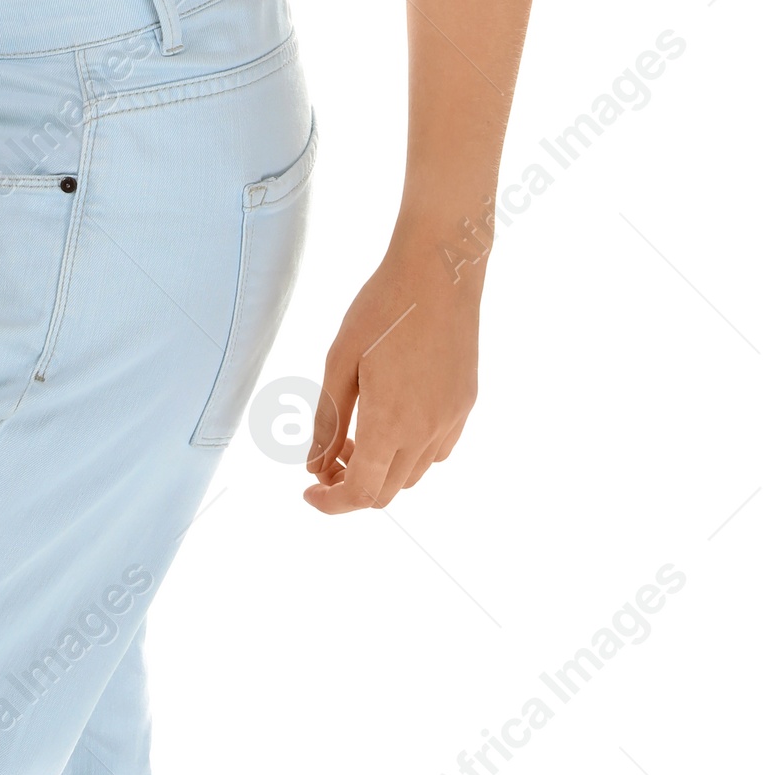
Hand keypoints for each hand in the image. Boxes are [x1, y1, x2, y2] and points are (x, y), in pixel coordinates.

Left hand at [303, 235, 482, 511]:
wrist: (439, 272)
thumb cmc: (383, 308)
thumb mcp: (340, 360)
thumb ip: (327, 419)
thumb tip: (315, 466)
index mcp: (390, 422)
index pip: (361, 492)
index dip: (332, 502)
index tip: (309, 492)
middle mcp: (427, 431)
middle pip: (388, 491)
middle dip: (352, 487)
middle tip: (326, 460)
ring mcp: (452, 419)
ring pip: (414, 474)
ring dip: (382, 470)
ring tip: (355, 437)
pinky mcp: (465, 404)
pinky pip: (437, 450)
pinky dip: (410, 453)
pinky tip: (392, 422)